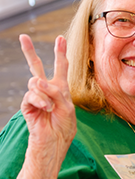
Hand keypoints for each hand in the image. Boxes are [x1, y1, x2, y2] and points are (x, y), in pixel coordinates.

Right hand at [19, 35, 75, 152]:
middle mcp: (46, 90)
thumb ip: (55, 91)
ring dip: (46, 94)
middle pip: (36, 66)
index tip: (60, 38)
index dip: (60, 53)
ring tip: (51, 107)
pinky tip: (46, 109)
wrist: (55, 142)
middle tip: (23, 36)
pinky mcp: (27, 106)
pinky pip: (31, 95)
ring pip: (35, 82)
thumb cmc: (64, 125)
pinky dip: (40, 101)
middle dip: (29, 51)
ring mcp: (35, 97)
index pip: (60, 67)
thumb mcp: (67, 106)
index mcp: (60, 88)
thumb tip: (36, 81)